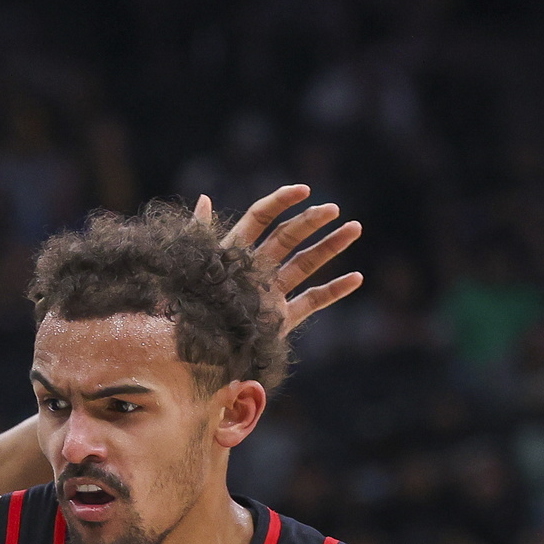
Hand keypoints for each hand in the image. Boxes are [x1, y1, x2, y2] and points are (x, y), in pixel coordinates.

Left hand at [196, 185, 363, 334]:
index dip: (281, 201)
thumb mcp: (192, 268)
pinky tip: (356, 278)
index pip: (261, 217)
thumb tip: (204, 199)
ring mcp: (273, 292)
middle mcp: (258, 268)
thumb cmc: (186, 310)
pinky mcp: (283, 318)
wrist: (191, 354)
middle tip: (333, 209)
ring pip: (307, 263)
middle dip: (311, 220)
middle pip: (289, 236)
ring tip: (354, 228)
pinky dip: (335, 290)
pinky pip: (313, 301)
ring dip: (330, 246)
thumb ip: (199, 233)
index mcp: (235, 250)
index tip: (304, 190)